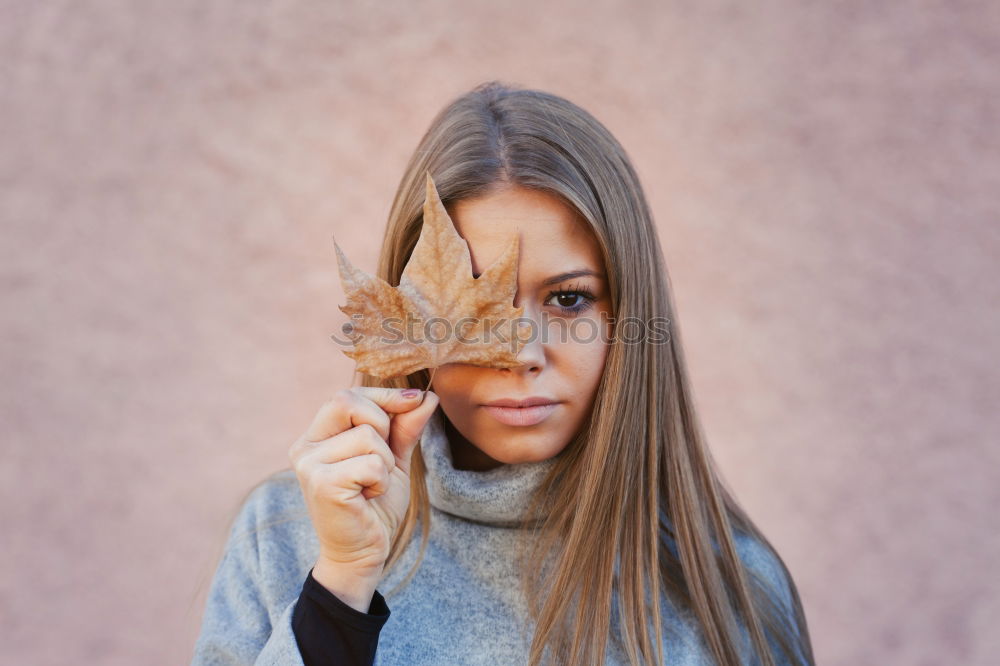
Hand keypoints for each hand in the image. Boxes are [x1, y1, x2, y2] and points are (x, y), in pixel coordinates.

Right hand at [288, 387, 438, 608]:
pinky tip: (368, 497)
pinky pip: (371, 463)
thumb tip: (427, 396)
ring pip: (367, 436)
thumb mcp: (393, 458)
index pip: (347, 394)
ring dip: (385, 463)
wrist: (363, 553)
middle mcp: (305, 446)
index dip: (384, 395)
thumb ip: (405, 427)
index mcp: (317, 435)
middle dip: (382, 424)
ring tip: (372, 486)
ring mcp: (309, 465)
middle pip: (347, 401)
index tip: (415, 401)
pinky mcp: (322, 484)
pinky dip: (382, 480)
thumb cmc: (374, 505)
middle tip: (383, 460)